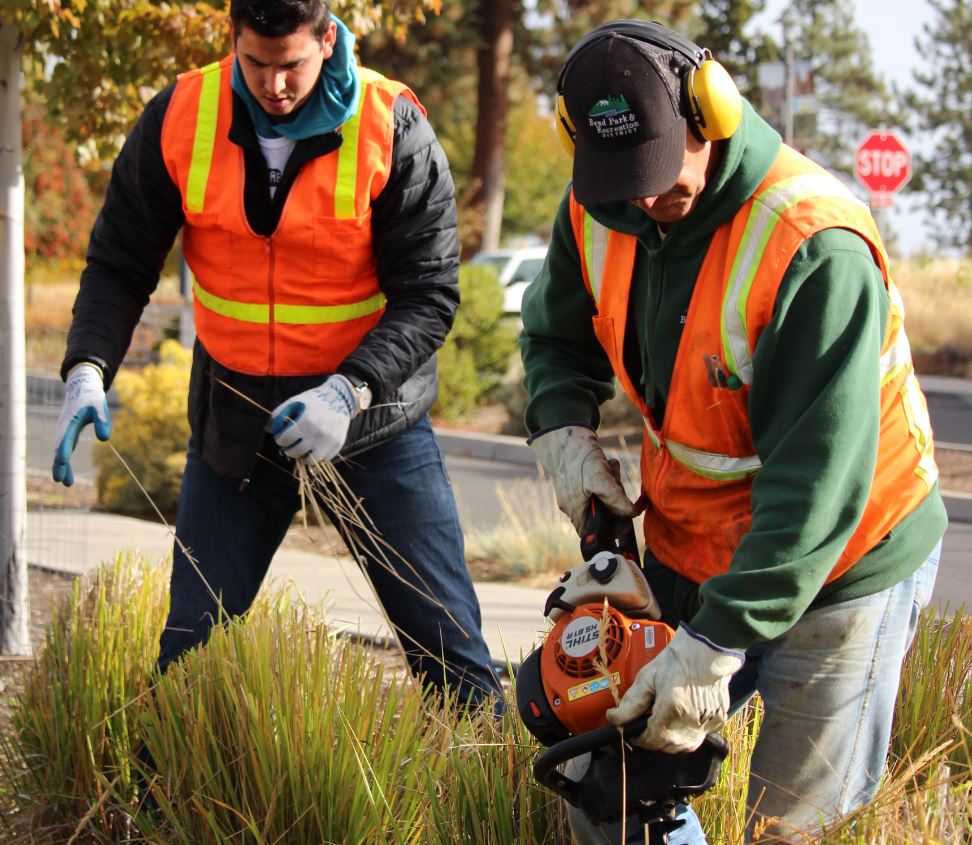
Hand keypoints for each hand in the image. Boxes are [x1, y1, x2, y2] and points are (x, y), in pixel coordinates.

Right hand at [52, 363, 110, 486]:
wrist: (81, 388)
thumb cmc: (92, 398)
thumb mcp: (99, 407)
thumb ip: (102, 421)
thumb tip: (104, 439)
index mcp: (71, 420)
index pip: (66, 437)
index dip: (64, 449)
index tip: (63, 461)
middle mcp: (64, 428)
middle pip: (60, 448)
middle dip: (59, 463)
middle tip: (59, 479)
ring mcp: (64, 432)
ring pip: (60, 452)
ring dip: (62, 467)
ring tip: (65, 483)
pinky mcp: (68, 434)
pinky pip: (65, 451)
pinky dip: (65, 463)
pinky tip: (68, 476)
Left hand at [269, 375, 357, 461]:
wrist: (340, 399)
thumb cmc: (314, 400)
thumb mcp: (295, 401)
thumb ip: (279, 414)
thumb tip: (268, 430)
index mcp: (306, 421)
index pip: (285, 440)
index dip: (280, 440)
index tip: (281, 438)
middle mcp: (318, 433)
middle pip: (295, 452)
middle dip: (289, 449)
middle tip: (290, 444)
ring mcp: (329, 440)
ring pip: (309, 460)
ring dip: (303, 455)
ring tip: (302, 447)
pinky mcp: (337, 445)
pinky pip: (323, 459)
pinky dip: (317, 455)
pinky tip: (314, 446)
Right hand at [528, 425, 639, 533]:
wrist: (566, 435)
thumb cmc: (580, 458)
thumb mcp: (601, 479)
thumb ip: (616, 500)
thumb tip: (632, 514)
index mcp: (574, 510)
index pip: (595, 534)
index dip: (613, 528)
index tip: (625, 513)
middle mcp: (573, 506)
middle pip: (602, 516)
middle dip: (615, 500)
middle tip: (616, 482)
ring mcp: (575, 494)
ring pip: (603, 499)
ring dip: (613, 486)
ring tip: (612, 468)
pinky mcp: (579, 482)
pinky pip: (599, 486)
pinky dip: (608, 477)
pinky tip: (609, 464)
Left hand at [606, 624, 743, 752]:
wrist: (706, 650)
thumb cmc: (677, 660)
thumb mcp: (647, 677)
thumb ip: (630, 703)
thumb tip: (614, 719)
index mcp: (672, 709)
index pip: (651, 740)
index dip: (639, 739)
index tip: (634, 733)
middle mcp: (691, 721)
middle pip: (667, 746)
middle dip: (654, 739)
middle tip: (647, 725)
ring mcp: (707, 723)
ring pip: (685, 746)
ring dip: (671, 740)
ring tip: (664, 722)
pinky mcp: (718, 722)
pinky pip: (699, 737)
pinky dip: (688, 733)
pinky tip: (683, 717)